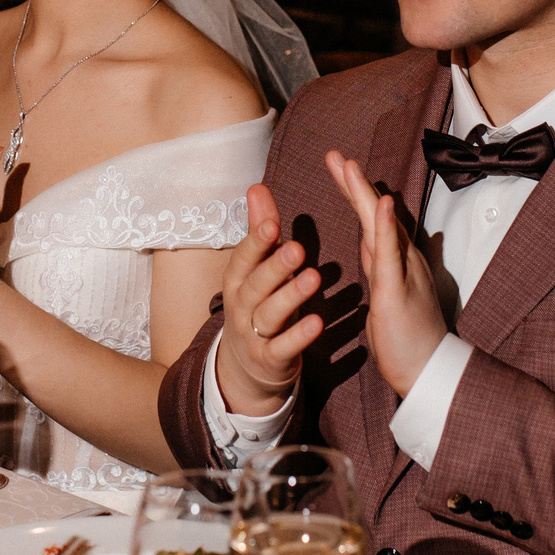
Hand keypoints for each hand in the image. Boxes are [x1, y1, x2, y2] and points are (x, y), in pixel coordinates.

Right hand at [217, 183, 324, 414]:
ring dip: (291, 297)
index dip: (256, 242)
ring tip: (314, 278)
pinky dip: (299, 336)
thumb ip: (260, 230)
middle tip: (298, 249)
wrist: (247, 367)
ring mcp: (253, 335)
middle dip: (275, 267)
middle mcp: (241, 306)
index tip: (274, 224)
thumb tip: (257, 187)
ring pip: (270, 315)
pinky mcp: (270, 359)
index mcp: (237, 281)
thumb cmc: (257, 305)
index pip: (244, 258)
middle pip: (256, 286)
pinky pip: (284, 347)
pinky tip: (317, 322)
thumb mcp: (255, 269)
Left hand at [325, 150, 447, 399]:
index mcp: (394, 262)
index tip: (339, 169)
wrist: (428, 371)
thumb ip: (382, 268)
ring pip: (379, 226)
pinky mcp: (397, 291)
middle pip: (374, 215)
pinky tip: (380, 203)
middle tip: (336, 156)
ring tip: (349, 166)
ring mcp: (402, 272)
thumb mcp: (388, 296)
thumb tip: (374, 246)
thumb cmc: (409, 339)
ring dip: (364, 194)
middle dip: (355, 184)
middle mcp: (402, 260)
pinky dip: (384, 226)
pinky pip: (389, 254)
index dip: (355, 194)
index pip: (371, 221)